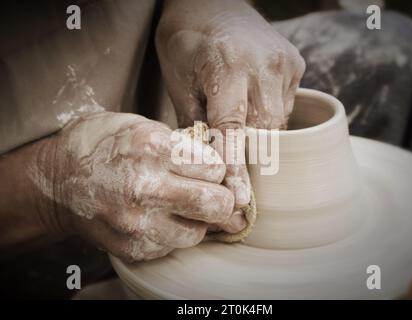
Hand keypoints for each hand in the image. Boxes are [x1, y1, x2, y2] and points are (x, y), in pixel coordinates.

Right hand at [34, 112, 239, 261]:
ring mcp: (137, 223)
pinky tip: (158, 216)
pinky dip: (172, 232)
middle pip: (218, 205)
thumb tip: (223, 170)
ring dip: (196, 220)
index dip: (215, 168)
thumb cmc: (103, 146)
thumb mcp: (142, 125)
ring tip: (178, 204)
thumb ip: (184, 145)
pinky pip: (173, 246)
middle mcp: (145, 189)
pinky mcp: (132, 248)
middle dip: (220, 198)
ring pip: (199, 232)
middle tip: (208, 191)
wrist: (57, 181)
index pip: (216, 168)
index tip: (205, 168)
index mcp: (151, 148)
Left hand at [156, 0, 304, 208]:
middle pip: (264, 130)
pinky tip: (252, 100)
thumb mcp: (178, 82)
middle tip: (231, 162)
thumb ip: (193, 124)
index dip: (235, 166)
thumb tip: (204, 166)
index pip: (233, 129)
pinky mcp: (295, 62)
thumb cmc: (186, 43)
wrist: (209, 1)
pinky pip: (285, 104)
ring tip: (236, 119)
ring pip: (278, 121)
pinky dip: (269, 114)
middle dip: (247, 150)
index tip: (240, 199)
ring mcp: (284, 61)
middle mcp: (263, 63)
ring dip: (259, 132)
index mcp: (227, 66)